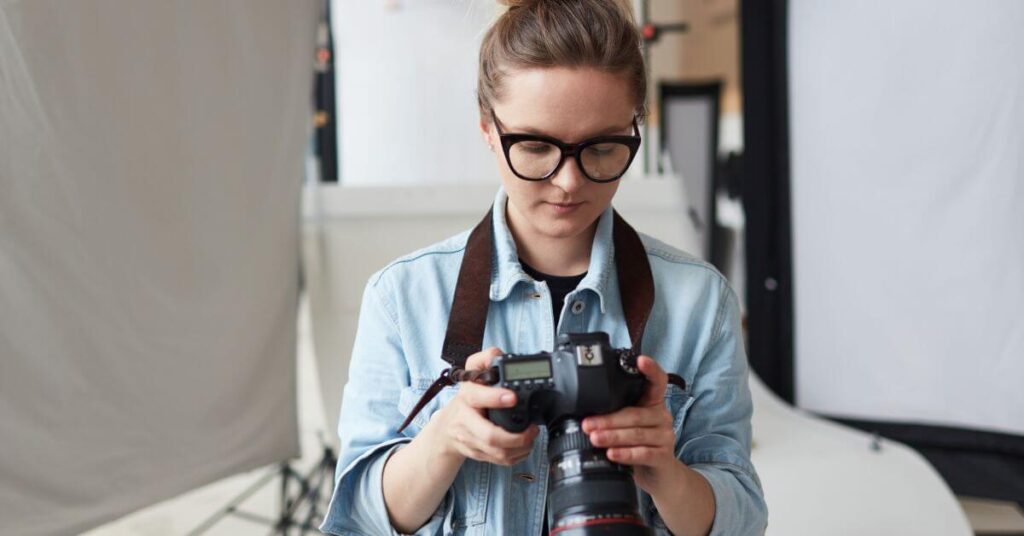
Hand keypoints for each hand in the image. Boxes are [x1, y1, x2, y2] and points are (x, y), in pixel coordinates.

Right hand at [432, 347, 538, 465]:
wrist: (445, 430)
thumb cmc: (465, 401)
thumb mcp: (471, 375)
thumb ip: (484, 360)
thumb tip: (499, 354)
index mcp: (466, 397)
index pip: (477, 397)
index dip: (495, 398)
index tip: (513, 397)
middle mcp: (466, 421)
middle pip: (489, 436)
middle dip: (515, 437)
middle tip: (532, 429)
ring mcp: (470, 440)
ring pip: (497, 452)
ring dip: (519, 448)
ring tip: (531, 437)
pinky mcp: (477, 454)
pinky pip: (498, 460)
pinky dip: (515, 457)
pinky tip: (524, 448)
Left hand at [581, 355, 679, 493]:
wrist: (660, 475)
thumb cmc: (640, 445)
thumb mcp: (629, 426)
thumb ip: (615, 415)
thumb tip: (583, 414)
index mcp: (652, 403)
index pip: (657, 381)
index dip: (650, 370)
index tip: (640, 360)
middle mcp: (661, 417)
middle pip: (634, 414)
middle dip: (608, 419)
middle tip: (587, 423)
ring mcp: (665, 437)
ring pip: (637, 433)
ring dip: (612, 436)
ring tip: (594, 438)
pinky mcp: (663, 456)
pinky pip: (643, 453)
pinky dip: (625, 453)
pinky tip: (612, 454)